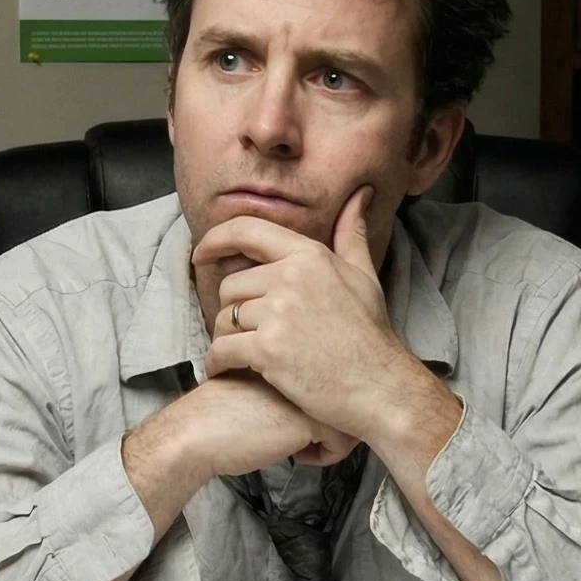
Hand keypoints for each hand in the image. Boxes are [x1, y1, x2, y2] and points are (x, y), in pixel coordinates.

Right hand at [121, 374, 352, 542]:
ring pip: (347, 415)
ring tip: (303, 450)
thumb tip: (307, 408)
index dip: (322, 400)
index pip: (328, 373)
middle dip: (333, 420)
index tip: (305, 426)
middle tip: (312, 441)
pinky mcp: (311, 416)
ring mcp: (310, 387)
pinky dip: (326, 455)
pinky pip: (342, 440)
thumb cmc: (217, 413)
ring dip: (332, 438)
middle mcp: (304, 364)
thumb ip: (281, 383)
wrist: (197, 431)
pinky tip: (297, 457)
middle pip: (344, 392)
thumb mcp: (254, 383)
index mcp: (289, 351)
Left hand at [198, 190, 432, 445]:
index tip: (200, 254)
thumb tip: (360, 194)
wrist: (380, 386)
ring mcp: (277, 314)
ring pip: (224, 320)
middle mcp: (290, 278)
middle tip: (249, 332)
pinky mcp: (267, 350)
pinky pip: (221, 350)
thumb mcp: (364, 275)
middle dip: (233, 310)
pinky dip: (217, 363)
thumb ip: (351, 234)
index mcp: (309, 256)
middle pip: (231, 285)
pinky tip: (225, 370)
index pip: (247, 231)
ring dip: (226, 339)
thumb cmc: (371, 334)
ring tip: (245, 354)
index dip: (215, 239)